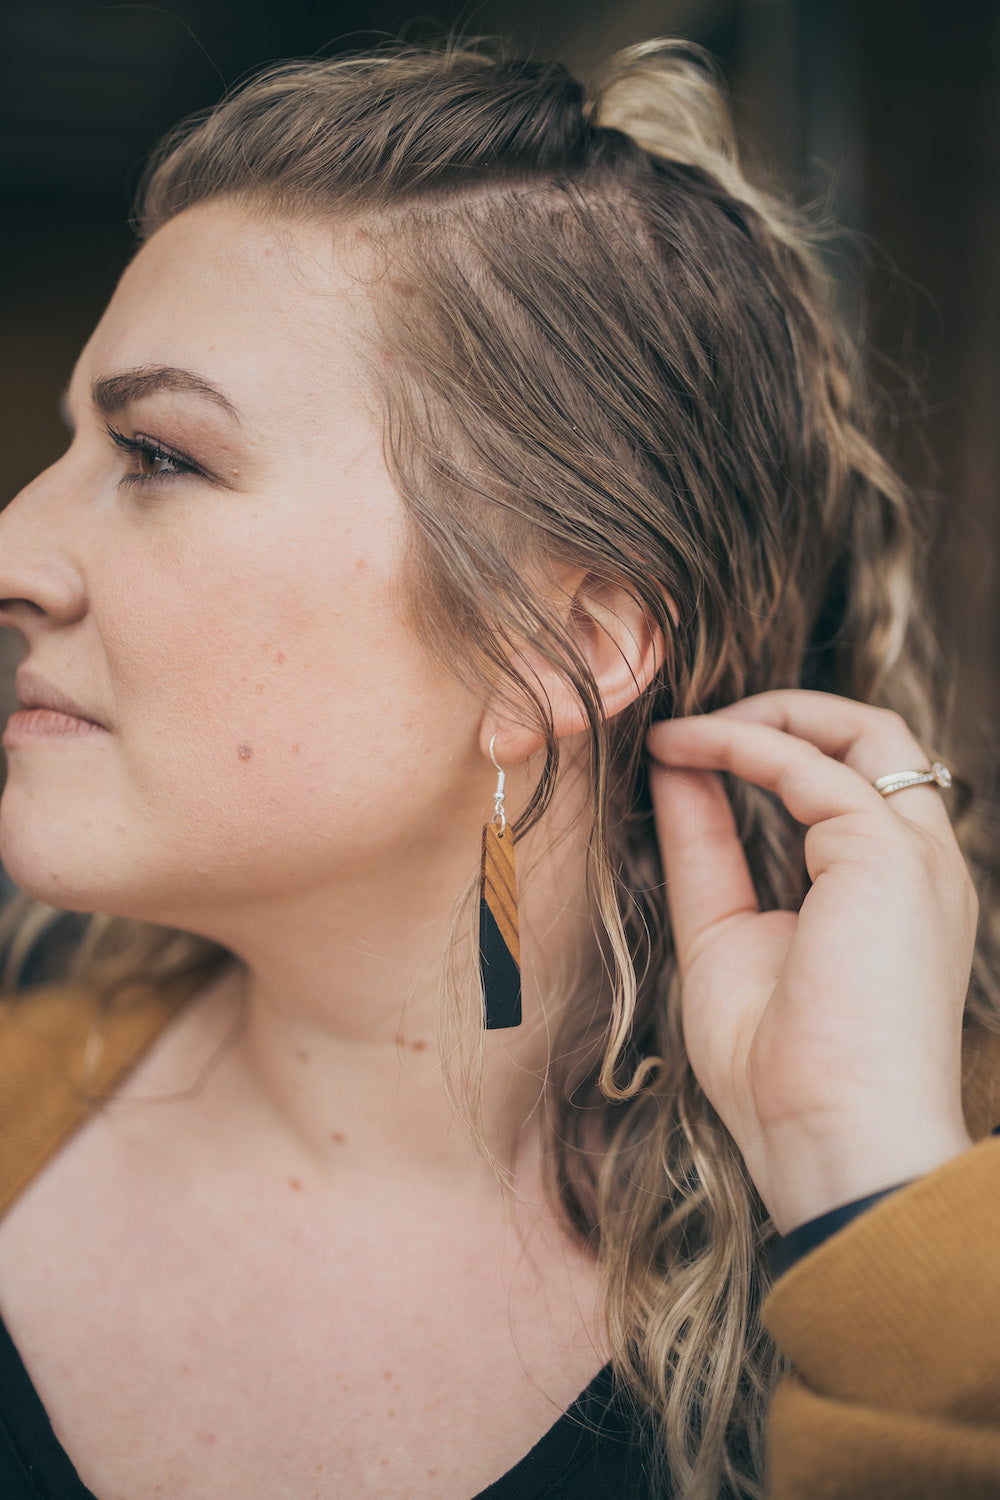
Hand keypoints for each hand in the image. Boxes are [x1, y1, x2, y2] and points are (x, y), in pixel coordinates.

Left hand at [647, 690, 976, 1233]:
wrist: (825, 1144)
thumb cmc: (779, 1070)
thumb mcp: (724, 935)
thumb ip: (705, 850)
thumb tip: (672, 771)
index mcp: (891, 891)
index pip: (845, 787)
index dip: (768, 754)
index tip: (684, 754)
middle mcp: (918, 864)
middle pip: (876, 741)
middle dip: (785, 714)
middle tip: (694, 728)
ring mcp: (913, 856)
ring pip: (862, 733)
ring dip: (763, 716)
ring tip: (680, 729)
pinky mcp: (888, 855)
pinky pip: (812, 767)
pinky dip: (742, 745)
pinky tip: (681, 750)